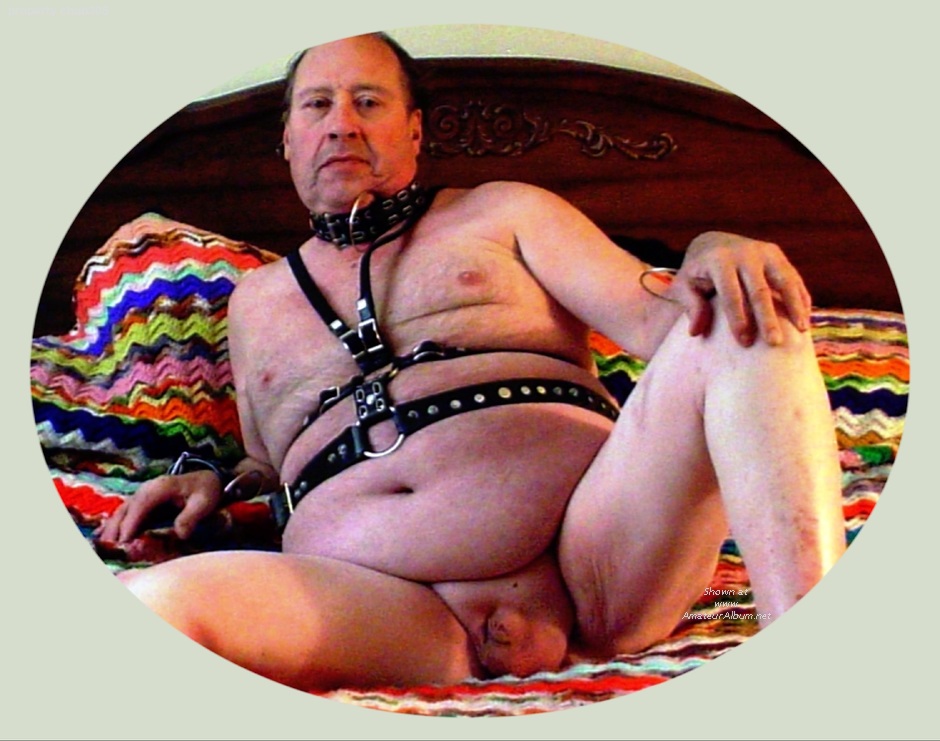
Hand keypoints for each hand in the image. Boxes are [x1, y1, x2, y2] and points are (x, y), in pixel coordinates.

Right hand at [94, 470, 222, 544]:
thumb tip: (180, 533)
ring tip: (103, 548)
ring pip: (121, 513)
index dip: (131, 522)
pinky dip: (112, 525)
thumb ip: (191, 516)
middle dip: (116, 529)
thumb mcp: (204, 502)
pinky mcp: (141, 504)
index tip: (124, 541)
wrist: (206, 480)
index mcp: (160, 487)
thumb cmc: (205, 491)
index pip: (141, 505)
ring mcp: (141, 496)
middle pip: (126, 509)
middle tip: (109, 550)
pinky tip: (101, 537)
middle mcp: (146, 490)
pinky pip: (123, 515)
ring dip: (111, 529)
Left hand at [669, 231, 811, 345]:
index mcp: (719, 260)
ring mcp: (765, 252)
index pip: (731, 293)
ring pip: (784, 281)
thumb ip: (690, 305)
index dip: (738, 318)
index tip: (745, 342)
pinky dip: (801, 297)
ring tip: (802, 331)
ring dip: (794, 306)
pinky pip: (793, 277)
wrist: (713, 243)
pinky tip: (805, 319)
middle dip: (768, 318)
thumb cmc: (696, 274)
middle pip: (760, 290)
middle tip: (774, 344)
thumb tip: (696, 331)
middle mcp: (745, 253)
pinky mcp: (778, 255)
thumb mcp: (684, 286)